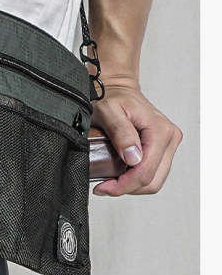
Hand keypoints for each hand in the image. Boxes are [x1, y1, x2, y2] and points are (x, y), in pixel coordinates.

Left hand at [91, 76, 182, 195]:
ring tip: (111, 181)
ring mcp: (169, 143)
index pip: (146, 171)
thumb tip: (133, 157)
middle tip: (105, 187)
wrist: (117, 87)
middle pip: (153, 180)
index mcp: (159, 130)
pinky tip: (121, 174)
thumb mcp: (108, 111)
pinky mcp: (163, 147)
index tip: (105, 187)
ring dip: (133, 185)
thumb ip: (121, 132)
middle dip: (128, 188)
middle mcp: (169, 137)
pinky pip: (154, 172)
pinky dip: (137, 178)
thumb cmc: (111, 96)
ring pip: (155, 180)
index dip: (124, 185)